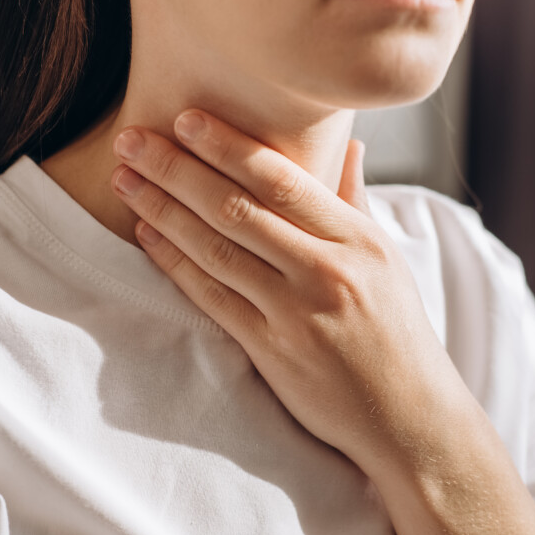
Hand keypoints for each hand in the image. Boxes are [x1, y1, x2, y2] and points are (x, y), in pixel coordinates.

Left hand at [110, 110, 473, 471]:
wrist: (409, 416)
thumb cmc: (399, 333)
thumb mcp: (388, 260)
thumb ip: (356, 201)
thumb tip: (349, 145)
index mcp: (359, 240)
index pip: (283, 181)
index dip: (228, 147)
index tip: (185, 118)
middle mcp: (327, 271)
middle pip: (238, 209)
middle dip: (177, 169)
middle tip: (131, 138)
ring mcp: (296, 314)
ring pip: (217, 250)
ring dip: (163, 210)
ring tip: (125, 180)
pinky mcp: (272, 352)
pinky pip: (212, 298)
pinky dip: (175, 263)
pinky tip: (147, 235)